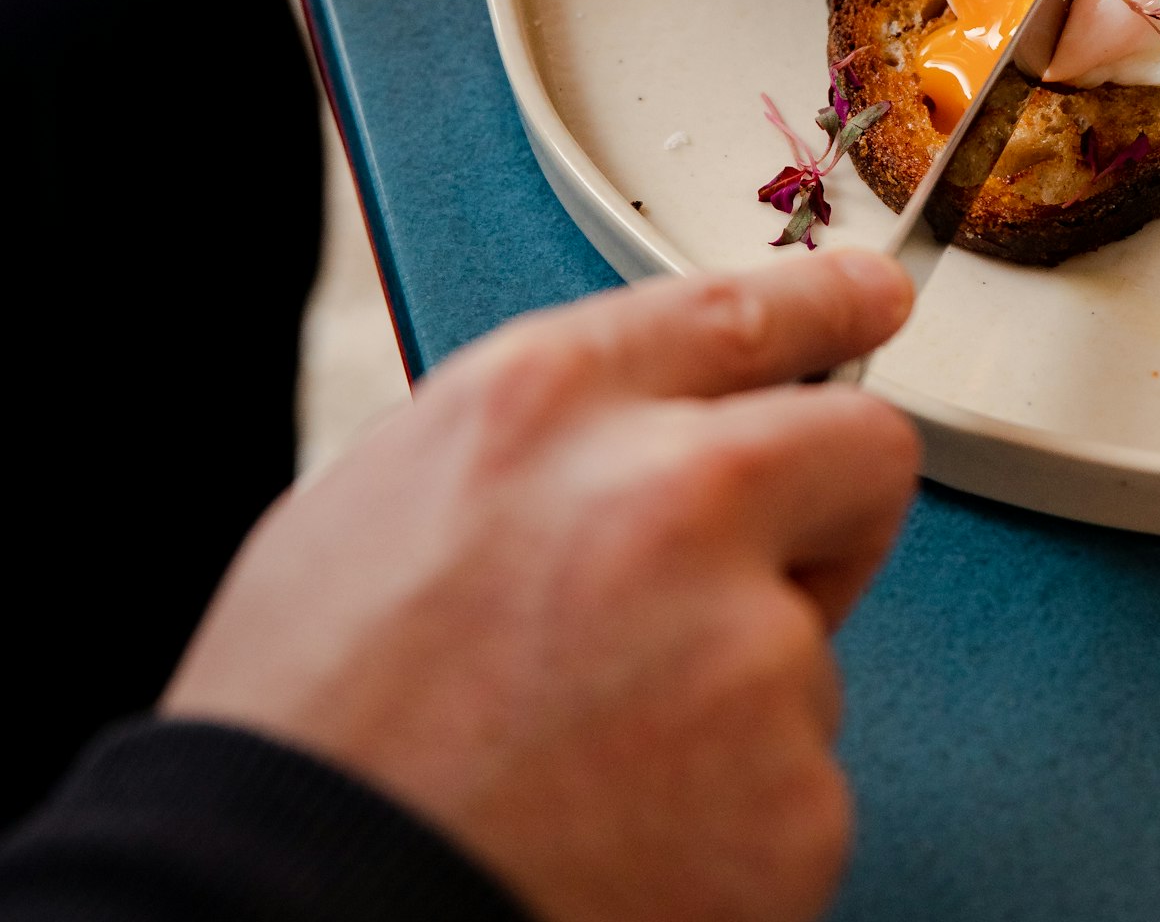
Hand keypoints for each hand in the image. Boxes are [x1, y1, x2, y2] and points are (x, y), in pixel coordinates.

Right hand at [164, 251, 918, 921]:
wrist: (286, 919)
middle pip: (859, 451)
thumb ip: (550, 441)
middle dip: (832, 504)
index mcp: (547, 407)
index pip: (743, 311)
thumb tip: (645, 430)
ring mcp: (745, 651)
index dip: (826, 303)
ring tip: (601, 757)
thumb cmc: (313, 730)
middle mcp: (668, 497)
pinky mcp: (793, 797)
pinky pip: (801, 779)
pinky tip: (628, 833)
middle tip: (764, 576)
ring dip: (740, 692)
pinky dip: (739, 814)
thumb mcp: (397, 498)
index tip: (872, 299)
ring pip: (808, 644)